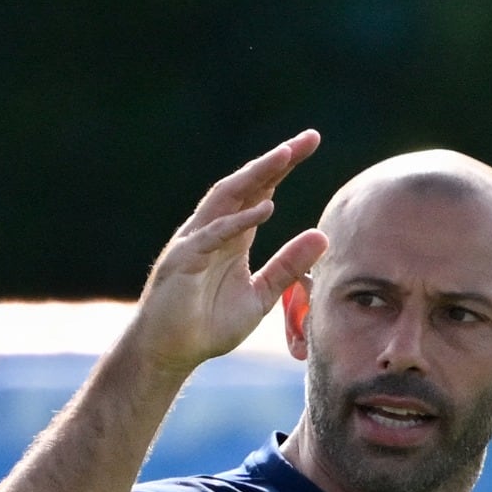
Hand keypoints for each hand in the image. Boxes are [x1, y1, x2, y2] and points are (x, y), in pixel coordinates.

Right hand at [134, 129, 329, 371]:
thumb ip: (287, 267)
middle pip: (246, 185)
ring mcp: (195, 242)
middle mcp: (213, 230)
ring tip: (285, 156)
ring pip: (225, 199)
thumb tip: (321, 237)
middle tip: (309, 139)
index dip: (284, 168)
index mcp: (232, 236)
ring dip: (255, 176)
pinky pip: (212, 235)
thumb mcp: (260, 296)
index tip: (311, 143)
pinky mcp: (183, 261)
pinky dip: (237, 221)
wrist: (170, 353)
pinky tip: (264, 209)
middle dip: (276, 161)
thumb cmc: (208, 325)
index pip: (261, 192)